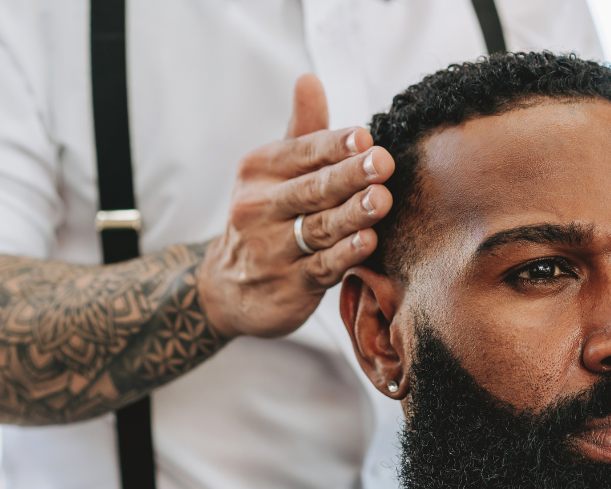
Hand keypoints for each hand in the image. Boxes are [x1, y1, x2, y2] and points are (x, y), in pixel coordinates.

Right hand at [199, 75, 394, 337]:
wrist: (228, 289)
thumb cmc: (267, 216)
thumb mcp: (275, 172)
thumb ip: (302, 131)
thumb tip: (310, 78)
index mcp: (259, 172)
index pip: (301, 152)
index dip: (333, 145)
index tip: (364, 136)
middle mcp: (259, 208)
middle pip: (312, 189)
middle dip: (349, 175)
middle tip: (382, 162)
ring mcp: (272, 250)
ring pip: (319, 228)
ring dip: (353, 214)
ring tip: (382, 199)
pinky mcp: (288, 287)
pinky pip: (321, 269)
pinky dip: (345, 256)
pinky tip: (368, 242)